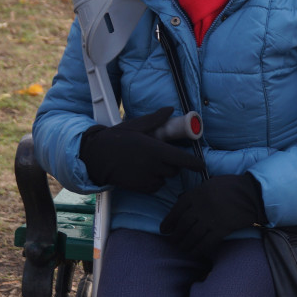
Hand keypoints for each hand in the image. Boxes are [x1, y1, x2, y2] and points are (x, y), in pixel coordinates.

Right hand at [79, 107, 204, 193]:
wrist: (96, 156)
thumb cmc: (117, 139)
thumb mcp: (137, 126)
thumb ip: (156, 119)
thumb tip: (170, 109)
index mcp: (156, 150)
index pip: (183, 159)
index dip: (195, 163)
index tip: (201, 165)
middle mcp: (154, 165)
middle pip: (175, 169)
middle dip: (173, 163)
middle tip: (161, 155)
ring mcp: (147, 178)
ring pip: (166, 178)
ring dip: (163, 172)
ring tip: (149, 163)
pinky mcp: (140, 187)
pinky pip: (156, 186)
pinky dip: (154, 181)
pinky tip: (144, 172)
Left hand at [159, 173, 265, 257]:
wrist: (253, 193)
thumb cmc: (232, 186)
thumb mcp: (211, 183)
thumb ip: (197, 193)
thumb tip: (182, 203)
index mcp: (197, 193)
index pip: (177, 209)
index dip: (168, 221)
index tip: (164, 230)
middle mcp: (201, 207)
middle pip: (183, 225)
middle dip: (175, 236)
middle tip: (172, 241)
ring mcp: (211, 219)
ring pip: (192, 236)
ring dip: (185, 244)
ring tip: (182, 248)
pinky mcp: (222, 229)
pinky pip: (206, 243)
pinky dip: (198, 249)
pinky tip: (194, 252)